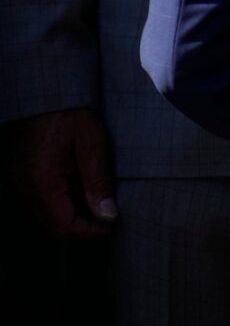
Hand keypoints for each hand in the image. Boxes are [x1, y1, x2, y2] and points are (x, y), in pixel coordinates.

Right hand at [6, 107, 117, 238]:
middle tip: (110, 215)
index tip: (114, 223)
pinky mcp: (21, 178)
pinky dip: (62, 205)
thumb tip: (108, 215)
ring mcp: (20, 185)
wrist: (42, 94)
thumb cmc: (68, 113)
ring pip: (46, 218)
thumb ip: (98, 180)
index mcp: (42, 183)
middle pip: (53, 228)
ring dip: (73, 217)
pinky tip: (82, 190)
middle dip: (83, 228)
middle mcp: (25, 190)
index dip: (90, 232)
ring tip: (99, 202)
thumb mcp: (91, 142)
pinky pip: (41, 204)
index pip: (63, 227)